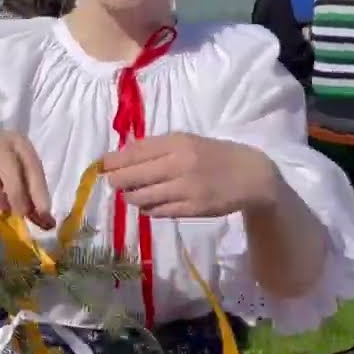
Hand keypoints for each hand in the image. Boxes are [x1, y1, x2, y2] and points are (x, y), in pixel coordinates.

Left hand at [102, 133, 279, 217]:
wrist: (251, 175)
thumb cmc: (214, 155)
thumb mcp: (187, 141)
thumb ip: (156, 147)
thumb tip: (121, 154)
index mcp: (177, 143)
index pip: (134, 152)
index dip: (113, 161)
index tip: (102, 165)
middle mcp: (179, 164)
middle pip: (132, 176)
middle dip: (117, 181)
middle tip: (113, 182)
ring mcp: (186, 188)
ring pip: (141, 197)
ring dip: (131, 197)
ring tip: (131, 194)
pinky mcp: (192, 209)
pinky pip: (158, 212)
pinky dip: (148, 209)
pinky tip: (150, 204)